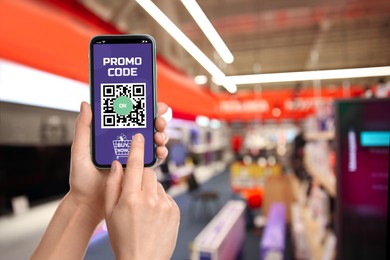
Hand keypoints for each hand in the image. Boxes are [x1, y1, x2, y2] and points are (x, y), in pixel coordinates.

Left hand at [68, 102, 169, 221]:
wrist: (88, 203)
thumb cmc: (81, 178)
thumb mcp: (80, 150)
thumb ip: (83, 128)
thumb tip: (86, 104)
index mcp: (113, 135)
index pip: (131, 117)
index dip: (144, 108)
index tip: (151, 102)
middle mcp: (125, 143)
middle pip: (147, 127)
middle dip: (157, 121)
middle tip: (159, 121)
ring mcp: (134, 156)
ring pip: (154, 140)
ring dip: (161, 135)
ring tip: (159, 137)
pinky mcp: (140, 170)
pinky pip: (154, 158)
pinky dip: (161, 152)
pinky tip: (160, 151)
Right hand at [105, 134, 179, 259]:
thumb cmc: (123, 238)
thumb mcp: (110, 213)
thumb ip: (113, 186)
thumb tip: (117, 164)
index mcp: (131, 198)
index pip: (136, 164)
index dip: (137, 148)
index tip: (139, 136)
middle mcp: (150, 199)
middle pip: (149, 172)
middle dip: (142, 175)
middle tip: (135, 189)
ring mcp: (165, 205)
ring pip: (157, 185)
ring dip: (150, 190)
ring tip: (143, 209)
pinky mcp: (175, 210)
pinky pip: (166, 196)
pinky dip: (159, 200)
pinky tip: (153, 215)